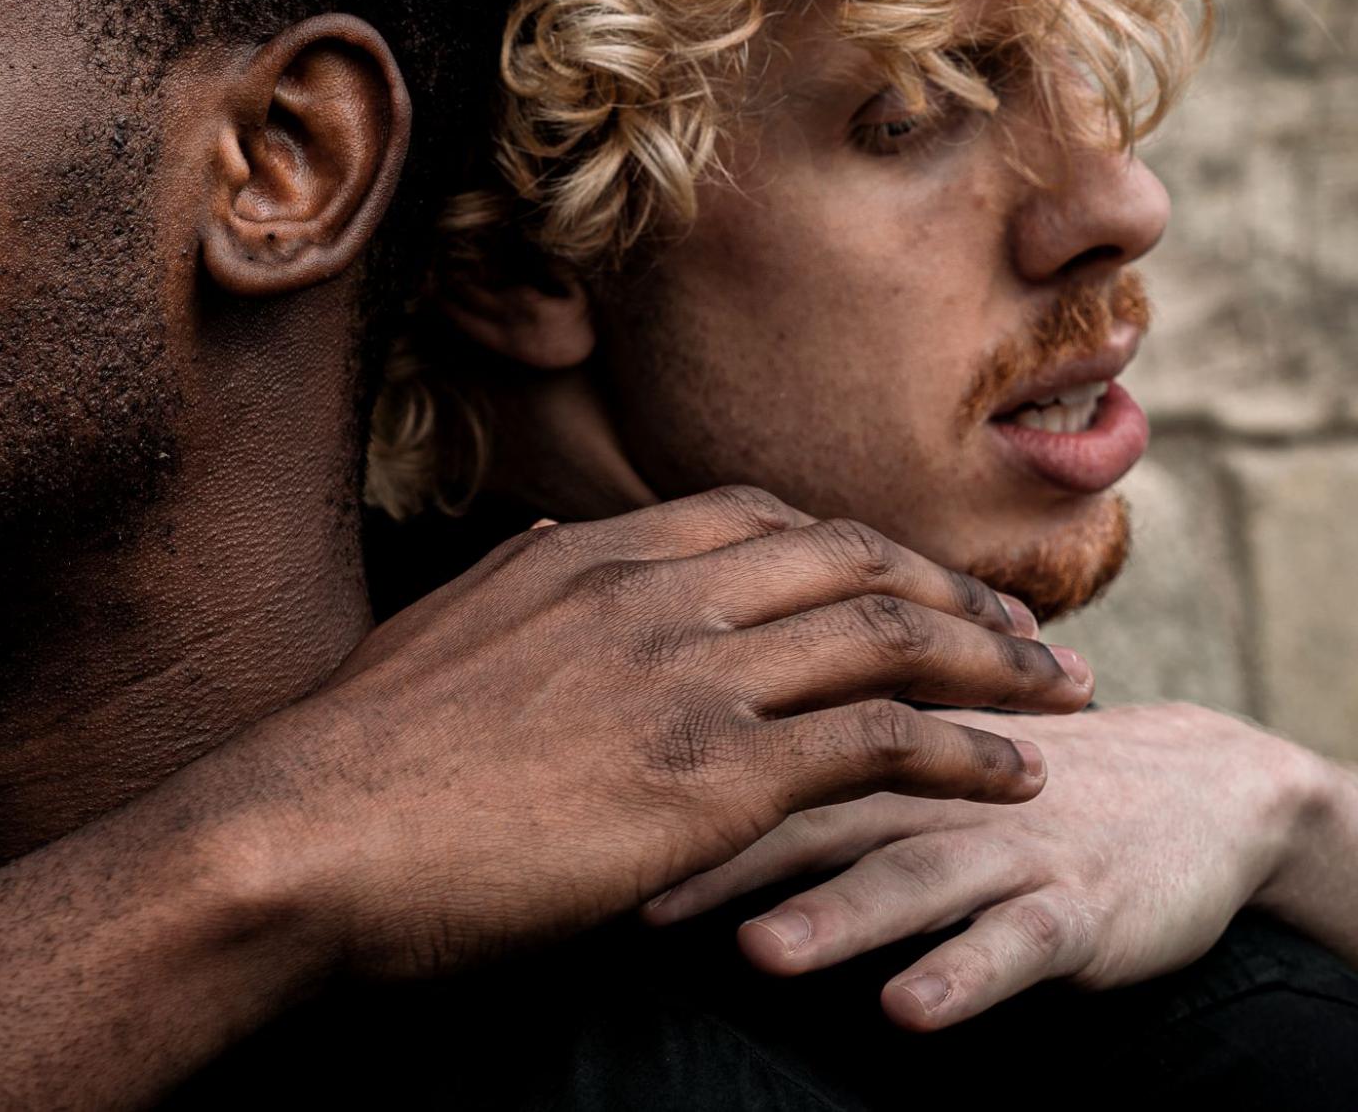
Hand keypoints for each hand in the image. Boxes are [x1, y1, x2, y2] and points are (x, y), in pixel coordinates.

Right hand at [211, 486, 1096, 981]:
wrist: (298, 837)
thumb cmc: (348, 764)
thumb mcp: (440, 630)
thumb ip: (521, 581)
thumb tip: (562, 538)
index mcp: (588, 554)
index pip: (763, 520)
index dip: (856, 548)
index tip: (910, 580)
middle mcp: (652, 590)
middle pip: (848, 560)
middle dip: (950, 589)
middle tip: (1023, 626)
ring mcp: (686, 676)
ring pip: (885, 635)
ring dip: (989, 659)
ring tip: (1059, 691)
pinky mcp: (709, 777)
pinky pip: (878, 743)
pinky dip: (964, 749)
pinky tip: (1016, 773)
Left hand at [643, 702, 1329, 1029]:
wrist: (1209, 788)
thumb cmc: (1018, 776)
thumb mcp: (905, 749)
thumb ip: (796, 747)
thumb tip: (650, 763)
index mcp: (875, 737)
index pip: (755, 742)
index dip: (665, 778)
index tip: (572, 816)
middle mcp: (929, 782)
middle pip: (809, 805)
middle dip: (719, 853)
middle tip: (631, 900)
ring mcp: (1006, 842)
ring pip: (906, 874)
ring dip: (833, 914)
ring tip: (761, 954)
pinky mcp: (1077, 906)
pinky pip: (1013, 943)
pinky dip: (962, 974)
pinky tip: (911, 1011)